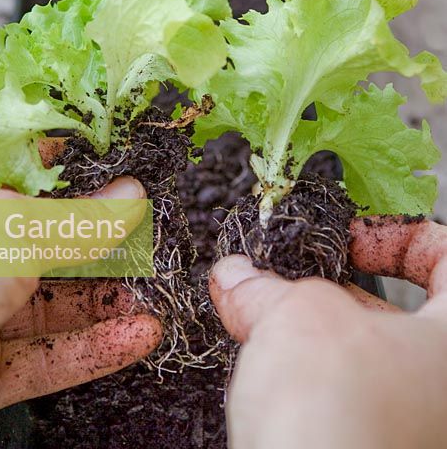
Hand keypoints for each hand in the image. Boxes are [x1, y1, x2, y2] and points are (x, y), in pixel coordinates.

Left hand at [0, 160, 161, 448]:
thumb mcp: (7, 228)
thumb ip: (74, 219)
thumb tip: (127, 198)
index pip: (26, 179)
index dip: (80, 178)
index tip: (128, 177)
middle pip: (46, 244)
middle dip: (102, 246)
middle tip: (150, 239)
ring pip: (51, 303)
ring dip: (106, 301)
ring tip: (155, 291)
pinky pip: (46, 356)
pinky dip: (94, 347)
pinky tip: (136, 334)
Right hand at [210, 216, 446, 448]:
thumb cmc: (340, 418)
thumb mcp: (300, 315)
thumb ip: (270, 287)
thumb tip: (239, 277)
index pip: (446, 257)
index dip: (390, 236)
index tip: (342, 240)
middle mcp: (443, 389)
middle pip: (396, 314)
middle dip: (327, 291)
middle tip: (279, 280)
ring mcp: (416, 429)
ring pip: (362, 364)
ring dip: (307, 339)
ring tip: (255, 320)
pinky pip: (344, 405)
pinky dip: (304, 384)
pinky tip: (260, 372)